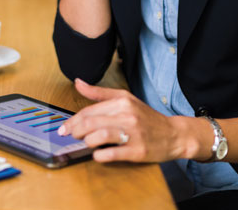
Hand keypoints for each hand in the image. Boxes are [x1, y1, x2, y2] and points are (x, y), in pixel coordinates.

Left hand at [58, 78, 185, 162]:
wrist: (173, 134)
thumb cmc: (146, 117)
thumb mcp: (125, 99)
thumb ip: (99, 92)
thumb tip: (78, 82)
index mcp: (122, 101)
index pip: (89, 111)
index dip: (72, 121)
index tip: (64, 128)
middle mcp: (128, 115)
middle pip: (91, 123)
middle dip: (76, 131)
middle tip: (72, 136)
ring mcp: (133, 133)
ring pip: (100, 136)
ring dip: (87, 141)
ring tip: (86, 143)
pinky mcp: (138, 151)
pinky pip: (113, 153)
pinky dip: (100, 155)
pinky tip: (98, 154)